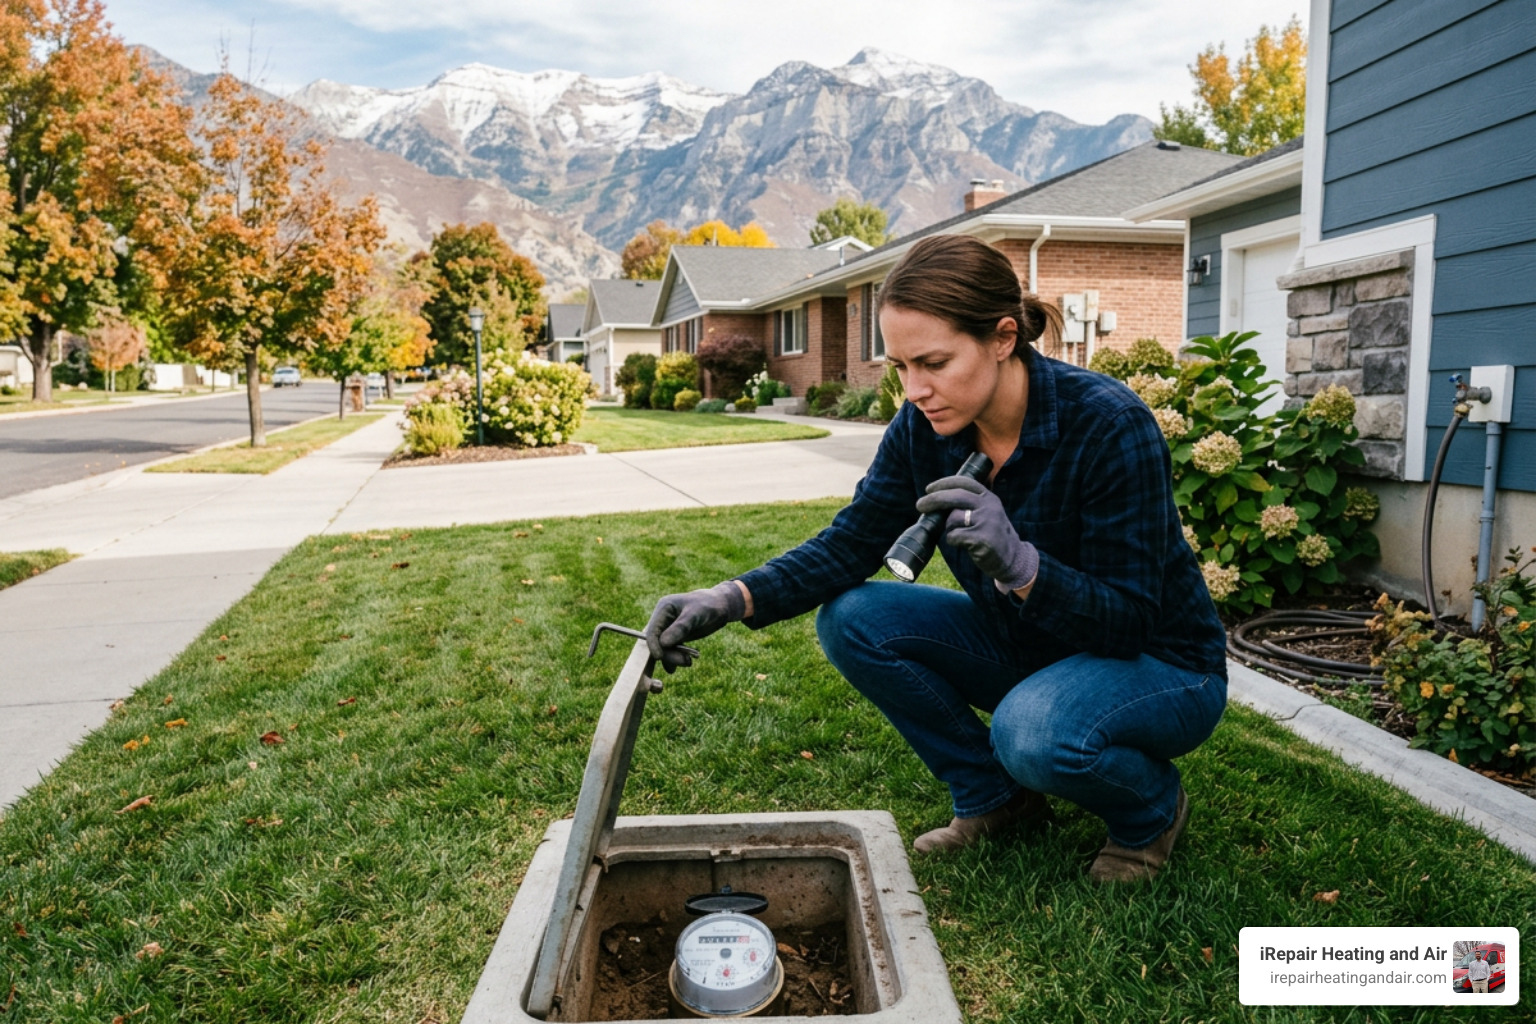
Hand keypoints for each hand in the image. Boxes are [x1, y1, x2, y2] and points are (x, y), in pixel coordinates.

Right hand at [643, 581, 746, 671]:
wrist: (720, 606)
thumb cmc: (708, 606)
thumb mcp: (695, 615)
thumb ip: (680, 628)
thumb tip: (663, 643)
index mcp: (663, 608)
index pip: (652, 631)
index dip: (654, 645)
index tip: (660, 657)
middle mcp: (663, 619)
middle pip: (657, 642)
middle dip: (668, 654)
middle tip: (685, 661)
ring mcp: (668, 628)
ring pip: (664, 648)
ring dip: (673, 658)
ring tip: (689, 662)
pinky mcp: (675, 637)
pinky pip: (671, 650)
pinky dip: (676, 659)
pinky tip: (685, 663)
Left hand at [914, 476, 1038, 591]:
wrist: (1012, 558)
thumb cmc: (992, 535)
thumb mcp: (987, 513)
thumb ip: (969, 504)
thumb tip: (937, 499)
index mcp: (989, 497)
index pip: (964, 482)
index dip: (944, 483)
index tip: (929, 488)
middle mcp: (989, 506)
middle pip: (955, 497)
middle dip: (934, 499)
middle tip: (919, 505)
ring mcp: (986, 522)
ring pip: (952, 519)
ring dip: (949, 528)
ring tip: (962, 536)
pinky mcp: (982, 538)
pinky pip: (954, 536)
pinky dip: (954, 541)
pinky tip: (966, 545)